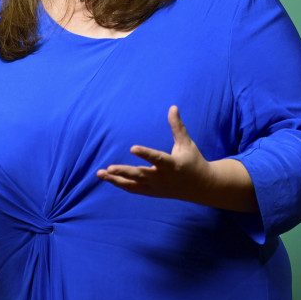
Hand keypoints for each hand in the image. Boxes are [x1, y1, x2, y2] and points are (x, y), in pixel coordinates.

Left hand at [96, 106, 212, 200]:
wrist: (200, 187)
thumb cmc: (193, 161)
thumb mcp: (186, 144)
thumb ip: (177, 127)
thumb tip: (172, 107)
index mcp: (172, 165)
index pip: (157, 159)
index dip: (145, 154)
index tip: (132, 148)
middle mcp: (162, 178)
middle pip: (140, 175)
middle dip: (124, 172)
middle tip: (109, 168)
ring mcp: (155, 188)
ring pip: (133, 185)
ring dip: (116, 179)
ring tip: (100, 173)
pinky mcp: (151, 192)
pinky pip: (133, 189)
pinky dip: (120, 183)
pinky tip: (108, 177)